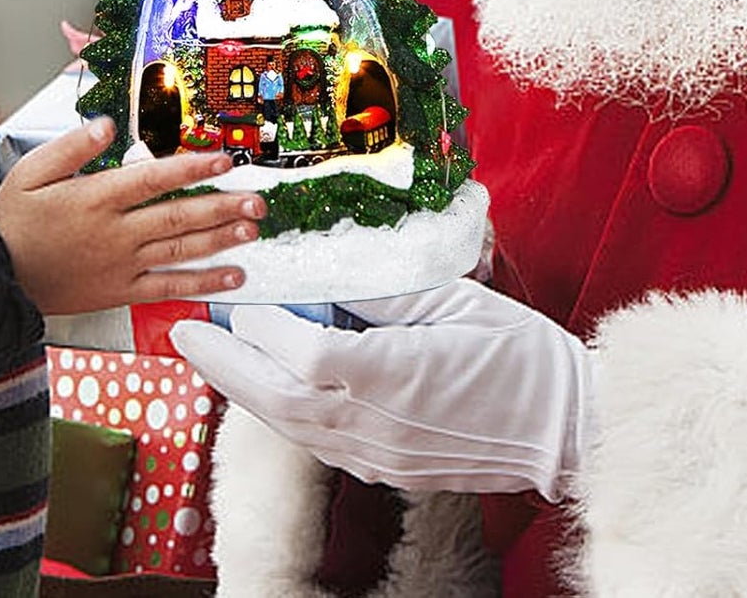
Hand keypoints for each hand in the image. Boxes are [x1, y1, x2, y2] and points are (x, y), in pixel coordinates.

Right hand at [0, 117, 264, 314]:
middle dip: (221, 206)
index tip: (223, 161)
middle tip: (256, 199)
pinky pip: (169, 287)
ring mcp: (122, 264)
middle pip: (178, 216)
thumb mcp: (30, 172)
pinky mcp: (122, 290)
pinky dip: (203, 283)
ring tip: (251, 229)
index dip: (192, 169)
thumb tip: (106, 126)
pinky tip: (232, 277)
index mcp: (96, 198)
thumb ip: (71, 146)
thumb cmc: (13, 223)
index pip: (153, 179)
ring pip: (180, 250)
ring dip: (221, 240)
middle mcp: (115, 232)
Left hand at [170, 279, 588, 499]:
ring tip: (209, 358)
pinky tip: (265, 387)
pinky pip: (315, 441)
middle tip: (181, 332)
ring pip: (289, 426)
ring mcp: (379, 454)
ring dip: (243, 390)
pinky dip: (281, 411)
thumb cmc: (516, 353)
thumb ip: (382, 292)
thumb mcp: (451, 300)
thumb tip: (328, 276)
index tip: (245, 297)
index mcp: (393, 374)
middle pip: (277, 398)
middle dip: (223, 364)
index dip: (265, 325)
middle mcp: (376, 422)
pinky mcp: (385, 469)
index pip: (302, 353)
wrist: (565, 427)